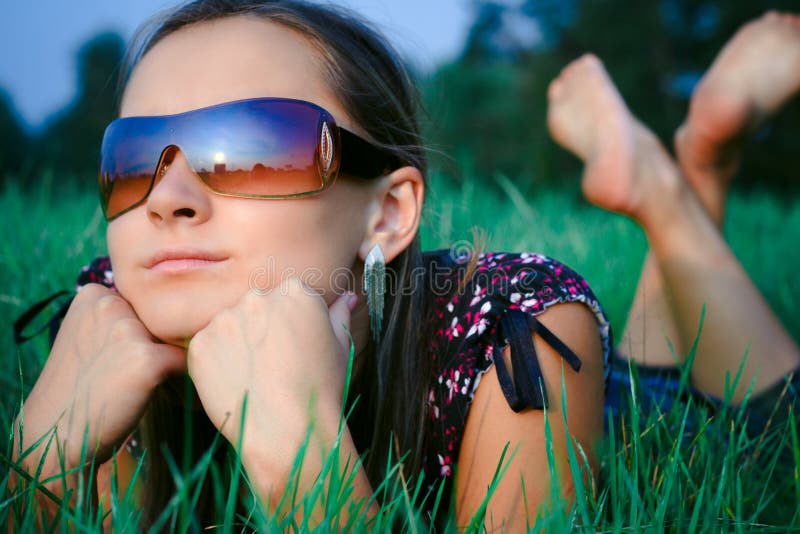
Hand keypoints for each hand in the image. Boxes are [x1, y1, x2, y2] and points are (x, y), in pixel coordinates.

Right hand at [14, 284, 186, 479]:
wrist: (53, 437)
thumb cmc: (76, 391)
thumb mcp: (89, 339)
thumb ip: (120, 320)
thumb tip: (172, 314)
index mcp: (93, 293)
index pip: (143, 305)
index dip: (146, 333)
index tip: (134, 360)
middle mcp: (110, 302)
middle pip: (162, 319)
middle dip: (163, 346)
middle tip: (152, 379)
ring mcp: (128, 329)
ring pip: (177, 339)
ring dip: (176, 363)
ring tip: (165, 390)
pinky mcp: (147, 358)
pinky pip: (187, 363)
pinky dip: (187, 383)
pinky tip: (177, 401)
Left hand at [186, 279, 355, 488]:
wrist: (288, 431)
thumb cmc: (321, 389)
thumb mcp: (340, 347)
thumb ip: (339, 315)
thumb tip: (347, 297)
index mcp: (296, 291)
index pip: (286, 297)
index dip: (290, 326)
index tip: (293, 349)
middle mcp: (258, 297)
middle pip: (255, 307)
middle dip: (261, 330)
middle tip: (272, 365)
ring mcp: (225, 319)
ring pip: (229, 325)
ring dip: (237, 344)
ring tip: (254, 377)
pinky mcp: (201, 343)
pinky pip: (206, 347)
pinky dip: (216, 363)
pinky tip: (236, 383)